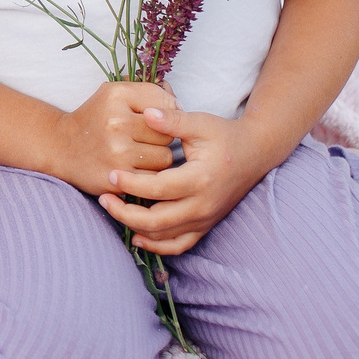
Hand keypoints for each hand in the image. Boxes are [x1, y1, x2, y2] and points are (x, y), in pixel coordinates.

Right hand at [46, 81, 176, 192]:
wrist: (61, 148)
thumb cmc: (95, 120)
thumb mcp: (114, 95)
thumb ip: (149, 93)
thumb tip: (180, 105)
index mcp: (117, 95)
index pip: (166, 102)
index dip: (166, 112)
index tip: (152, 119)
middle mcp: (117, 122)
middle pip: (168, 132)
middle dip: (161, 137)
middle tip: (142, 138)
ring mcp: (117, 151)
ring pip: (165, 157)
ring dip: (157, 158)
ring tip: (138, 154)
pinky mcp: (118, 176)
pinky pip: (154, 178)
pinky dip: (148, 176)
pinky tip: (134, 169)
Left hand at [95, 105, 279, 255]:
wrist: (255, 154)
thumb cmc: (224, 135)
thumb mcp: (200, 123)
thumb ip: (173, 120)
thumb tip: (147, 112)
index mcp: (200, 179)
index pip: (158, 189)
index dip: (131, 184)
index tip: (111, 175)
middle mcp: (202, 205)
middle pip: (156, 221)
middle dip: (124, 212)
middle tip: (103, 197)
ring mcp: (205, 219)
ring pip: (163, 237)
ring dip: (135, 227)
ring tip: (112, 209)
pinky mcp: (206, 226)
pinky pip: (179, 246)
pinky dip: (157, 246)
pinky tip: (137, 236)